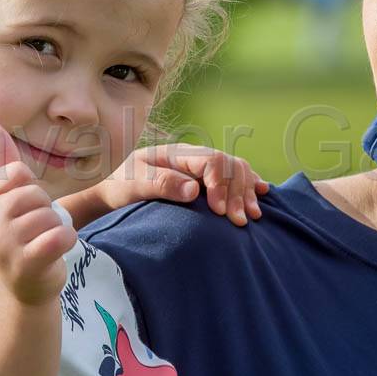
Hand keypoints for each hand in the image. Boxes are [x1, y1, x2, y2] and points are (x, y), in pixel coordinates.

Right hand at [0, 122, 77, 305]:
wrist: (20, 290)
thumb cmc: (17, 237)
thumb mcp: (5, 200)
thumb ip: (1, 162)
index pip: (18, 173)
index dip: (30, 190)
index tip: (22, 212)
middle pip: (36, 194)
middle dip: (45, 210)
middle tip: (35, 231)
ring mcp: (3, 245)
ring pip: (50, 215)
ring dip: (56, 227)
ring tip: (42, 243)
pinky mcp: (26, 263)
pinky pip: (61, 235)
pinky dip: (67, 240)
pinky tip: (55, 250)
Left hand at [58, 144, 268, 228]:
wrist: (114, 192)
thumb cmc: (121, 188)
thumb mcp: (133, 184)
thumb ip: (161, 184)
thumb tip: (194, 190)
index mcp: (178, 154)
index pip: (211, 161)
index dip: (220, 185)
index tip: (219, 212)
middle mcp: (194, 157)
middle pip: (229, 165)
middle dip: (238, 192)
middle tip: (239, 221)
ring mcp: (202, 167)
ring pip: (237, 169)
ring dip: (247, 191)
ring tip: (253, 215)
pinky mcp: (206, 179)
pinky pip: (236, 175)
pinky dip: (251, 184)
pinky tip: (262, 194)